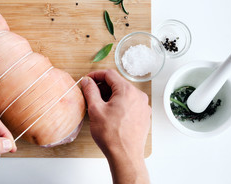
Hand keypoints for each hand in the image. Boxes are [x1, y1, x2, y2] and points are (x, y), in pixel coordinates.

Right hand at [81, 69, 150, 183]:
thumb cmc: (111, 135)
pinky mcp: (144, 115)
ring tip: (100, 106)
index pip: (110, 74)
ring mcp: (143, 106)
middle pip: (118, 83)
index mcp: (127, 91)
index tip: (88, 80)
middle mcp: (138, 96)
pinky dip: (120, 104)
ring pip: (124, 94)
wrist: (125, 156)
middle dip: (103, 87)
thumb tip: (87, 81)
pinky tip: (111, 114)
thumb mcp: (95, 109)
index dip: (96, 75)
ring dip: (111, 96)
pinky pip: (130, 103)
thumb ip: (90, 91)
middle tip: (91, 94)